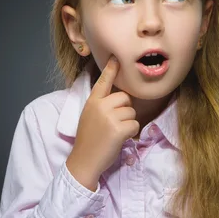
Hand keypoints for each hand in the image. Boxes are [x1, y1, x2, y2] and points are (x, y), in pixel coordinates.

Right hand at [66, 55, 139, 190]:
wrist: (84, 160)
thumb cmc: (89, 140)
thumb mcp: (90, 117)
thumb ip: (102, 105)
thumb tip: (120, 98)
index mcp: (92, 102)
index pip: (103, 81)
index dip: (111, 69)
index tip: (115, 57)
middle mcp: (100, 106)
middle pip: (125, 98)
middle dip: (125, 110)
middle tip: (114, 124)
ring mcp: (108, 117)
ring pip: (131, 112)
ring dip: (128, 123)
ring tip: (115, 133)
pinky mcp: (117, 129)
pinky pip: (135, 125)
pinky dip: (131, 133)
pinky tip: (120, 139)